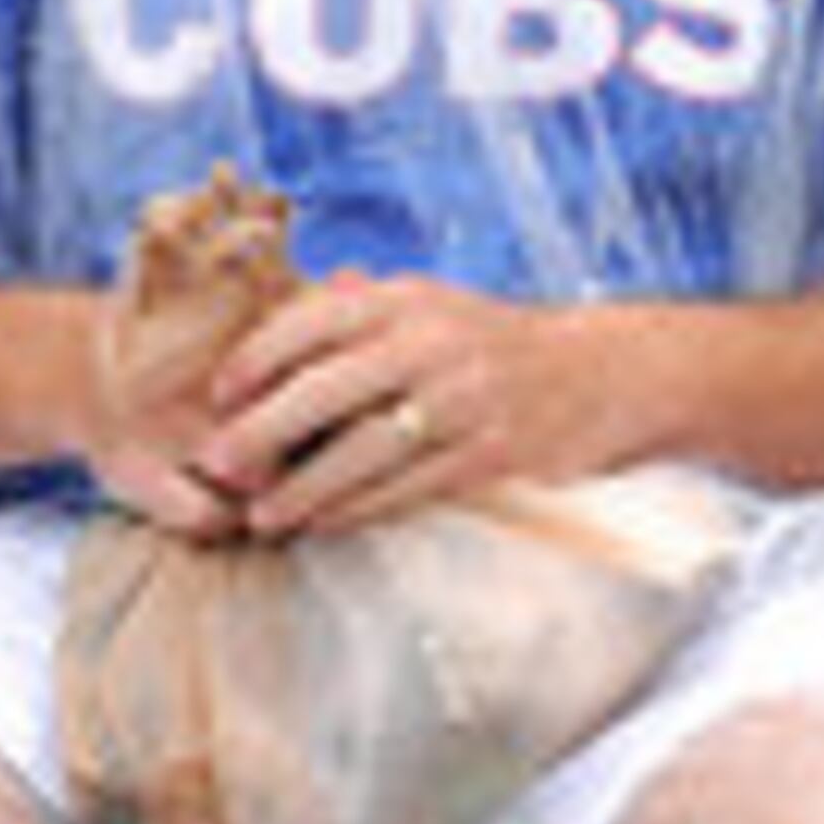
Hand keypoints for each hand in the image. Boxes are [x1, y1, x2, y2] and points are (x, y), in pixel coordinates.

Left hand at [128, 278, 631, 543]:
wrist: (606, 374)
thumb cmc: (500, 344)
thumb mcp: (437, 307)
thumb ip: (364, 312)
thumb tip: (286, 320)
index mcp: (410, 300)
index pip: (315, 320)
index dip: (258, 356)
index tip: (219, 392)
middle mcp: (433, 344)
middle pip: (326, 390)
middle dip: (263, 432)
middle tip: (217, 463)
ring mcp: (464, 402)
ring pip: (363, 453)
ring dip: (305, 489)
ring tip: (263, 516)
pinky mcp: (491, 456)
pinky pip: (408, 489)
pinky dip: (360, 510)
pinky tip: (325, 523)